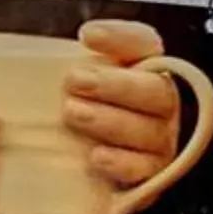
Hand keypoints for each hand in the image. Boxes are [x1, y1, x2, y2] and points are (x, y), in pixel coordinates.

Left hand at [65, 19, 182, 191]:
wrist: (54, 165)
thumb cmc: (64, 108)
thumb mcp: (55, 74)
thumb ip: (62, 55)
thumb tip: (76, 41)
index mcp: (140, 69)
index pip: (144, 43)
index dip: (122, 38)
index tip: (87, 36)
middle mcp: (158, 105)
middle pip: (155, 91)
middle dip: (116, 85)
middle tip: (74, 81)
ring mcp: (157, 143)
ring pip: (151, 131)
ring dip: (112, 121)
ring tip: (72, 114)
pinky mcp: (149, 177)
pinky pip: (146, 171)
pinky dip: (123, 163)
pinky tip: (96, 157)